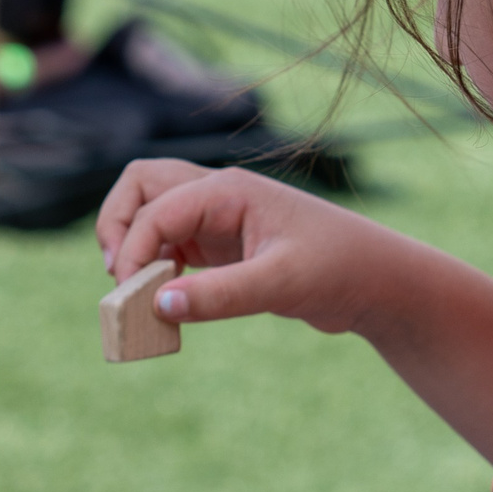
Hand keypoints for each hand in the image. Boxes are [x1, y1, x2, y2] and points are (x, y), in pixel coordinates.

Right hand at [94, 160, 407, 337]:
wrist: (375, 280)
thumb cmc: (337, 269)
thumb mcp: (280, 285)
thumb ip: (220, 296)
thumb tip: (158, 306)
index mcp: (228, 190)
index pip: (155, 209)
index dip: (133, 250)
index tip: (133, 296)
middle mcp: (217, 194)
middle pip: (139, 185)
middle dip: (117, 226)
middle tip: (120, 276)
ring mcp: (217, 217)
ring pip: (149, 210)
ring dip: (133, 243)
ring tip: (137, 289)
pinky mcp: (221, 244)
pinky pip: (169, 242)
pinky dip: (155, 265)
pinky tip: (167, 299)